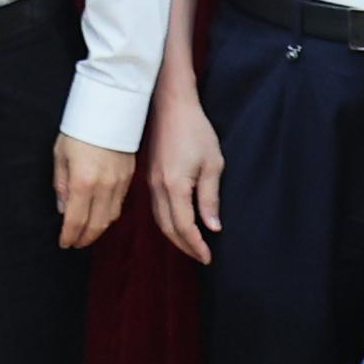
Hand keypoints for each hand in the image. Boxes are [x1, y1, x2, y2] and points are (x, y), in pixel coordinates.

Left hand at [49, 130, 132, 251]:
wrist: (109, 109)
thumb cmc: (80, 129)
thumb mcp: (60, 155)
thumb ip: (61, 185)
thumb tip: (63, 209)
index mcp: (82, 181)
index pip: (75, 220)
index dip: (69, 236)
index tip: (64, 243)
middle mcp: (103, 186)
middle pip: (95, 224)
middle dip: (84, 238)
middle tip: (75, 243)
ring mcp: (119, 183)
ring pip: (110, 218)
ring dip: (98, 230)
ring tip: (87, 234)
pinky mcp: (129, 177)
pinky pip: (119, 205)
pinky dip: (109, 216)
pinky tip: (101, 216)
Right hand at [144, 103, 225, 262]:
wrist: (172, 106)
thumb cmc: (195, 131)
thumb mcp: (212, 164)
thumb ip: (210, 198)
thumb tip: (213, 227)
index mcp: (175, 186)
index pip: (184, 227)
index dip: (196, 245)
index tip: (208, 257)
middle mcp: (158, 188)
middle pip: (168, 228)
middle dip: (184, 246)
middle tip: (201, 256)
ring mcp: (151, 182)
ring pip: (159, 220)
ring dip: (175, 236)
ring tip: (191, 245)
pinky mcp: (150, 177)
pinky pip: (156, 208)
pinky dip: (167, 222)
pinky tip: (178, 223)